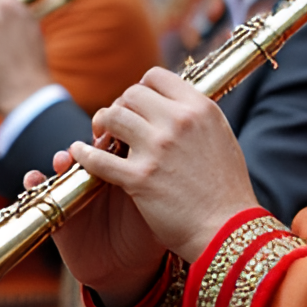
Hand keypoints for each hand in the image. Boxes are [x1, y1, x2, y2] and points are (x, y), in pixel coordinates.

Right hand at [24, 145, 168, 306]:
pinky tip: (33, 178)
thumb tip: (178, 156)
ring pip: (63, 165)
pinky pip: (40, 191)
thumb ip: (163, 182)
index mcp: (125, 168)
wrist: (129, 270)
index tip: (118, 132)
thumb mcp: (160, 207)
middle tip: (91, 143)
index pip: (118, 139)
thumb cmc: (149, 235)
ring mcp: (76, 191)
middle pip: (88, 147)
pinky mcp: (57, 211)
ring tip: (62, 161)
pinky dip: (35, 181)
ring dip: (61, 159)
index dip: (116, 132)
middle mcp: (99, 174)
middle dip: (87, 142)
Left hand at [68, 67, 257, 265]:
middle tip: (116, 123)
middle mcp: (178, 121)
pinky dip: (83, 154)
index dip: (141, 87)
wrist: (228, 230)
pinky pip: (98, 157)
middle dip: (120, 106)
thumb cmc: (226, 189)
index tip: (137, 104)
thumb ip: (196, 118)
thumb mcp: (220, 137)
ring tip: (99, 136)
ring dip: (102, 124)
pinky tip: (78, 153)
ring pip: (112, 117)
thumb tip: (176, 104)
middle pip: (131, 94)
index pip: (156, 76)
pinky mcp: (140, 178)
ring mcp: (158, 148)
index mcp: (200, 108)